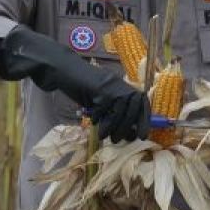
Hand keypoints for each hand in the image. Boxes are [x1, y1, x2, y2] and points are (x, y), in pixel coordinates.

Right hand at [0, 25, 147, 141]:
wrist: (64, 69)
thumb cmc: (82, 87)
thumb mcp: (101, 100)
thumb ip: (113, 113)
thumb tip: (128, 133)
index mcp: (123, 86)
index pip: (141, 103)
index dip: (144, 120)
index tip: (142, 136)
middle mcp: (120, 84)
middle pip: (132, 109)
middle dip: (127, 127)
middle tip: (119, 139)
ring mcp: (111, 85)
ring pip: (119, 111)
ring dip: (113, 127)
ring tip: (105, 136)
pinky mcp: (99, 88)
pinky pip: (103, 109)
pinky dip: (99, 118)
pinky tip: (93, 121)